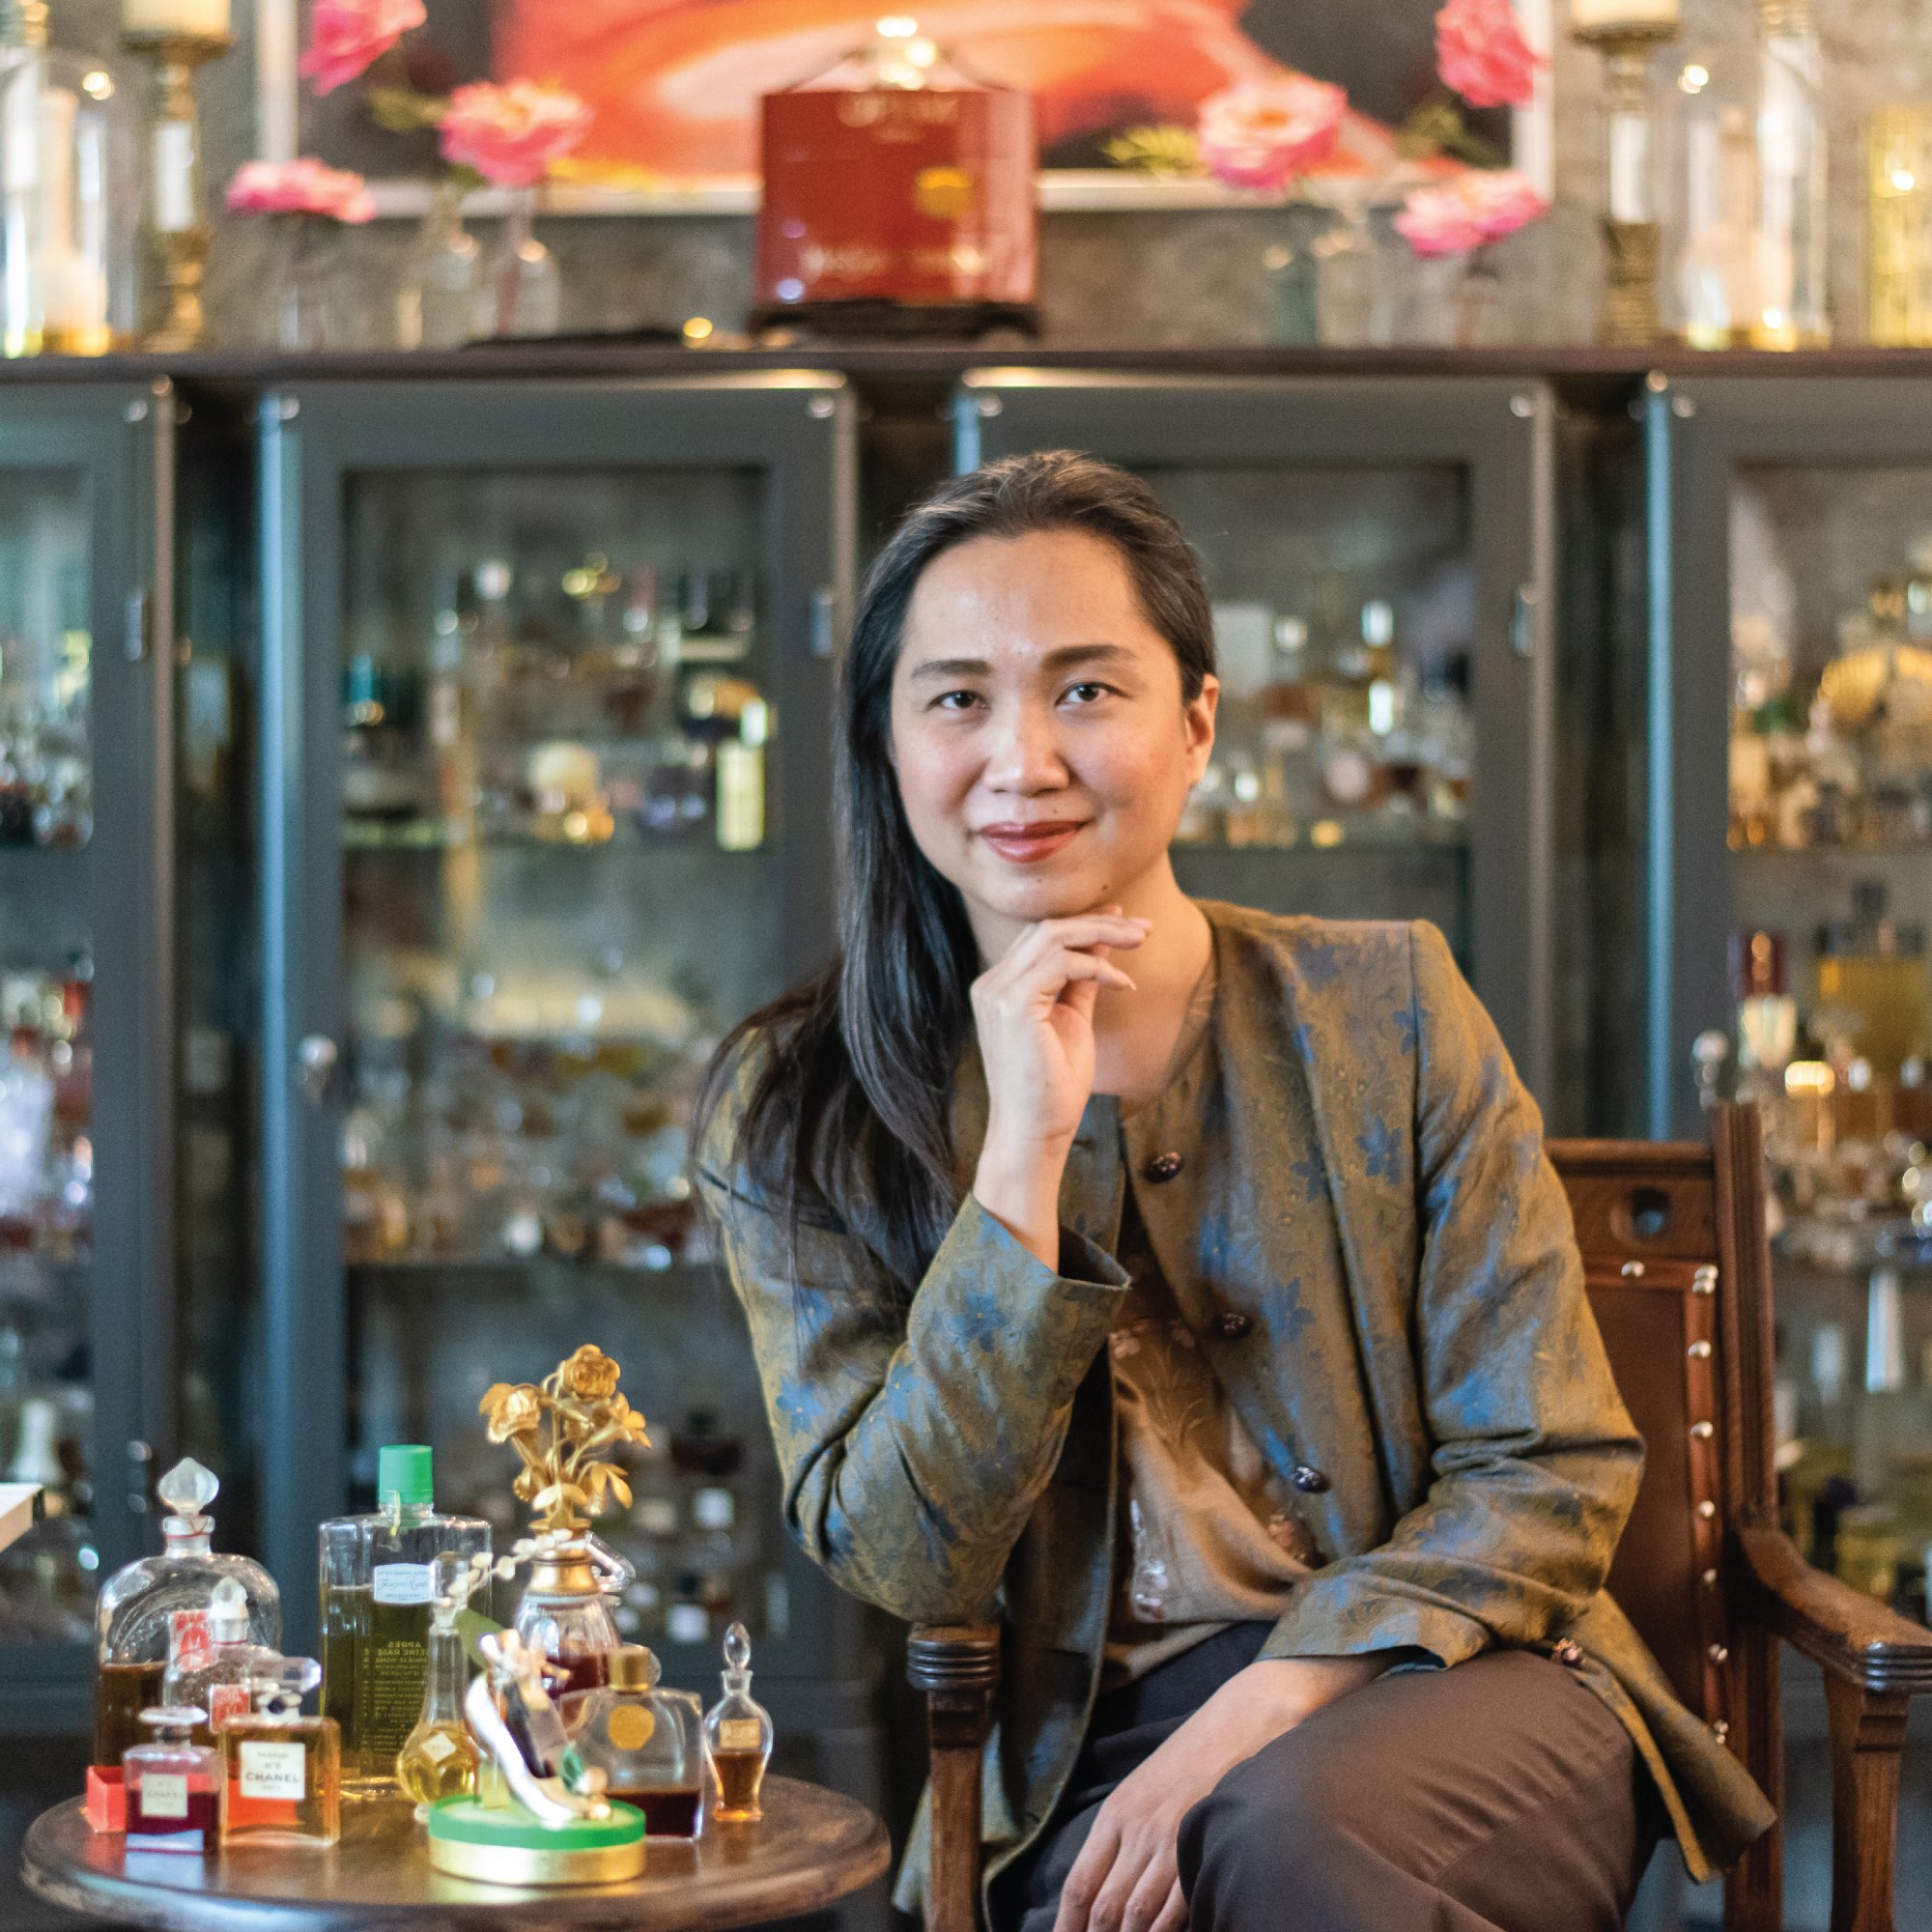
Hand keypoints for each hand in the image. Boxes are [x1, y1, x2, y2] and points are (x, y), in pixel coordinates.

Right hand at [970, 910, 1147, 1265]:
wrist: (1034, 1134)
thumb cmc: (1052, 1089)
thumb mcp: (1072, 1020)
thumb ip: (1082, 980)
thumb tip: (1104, 943)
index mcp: (1000, 989)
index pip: (1040, 938)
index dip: (1084, 924)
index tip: (1126, 922)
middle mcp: (991, 985)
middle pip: (1046, 929)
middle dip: (1099, 922)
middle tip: (1144, 927)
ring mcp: (997, 993)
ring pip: (1052, 937)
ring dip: (1103, 934)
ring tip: (1141, 942)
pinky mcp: (1013, 1005)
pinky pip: (1061, 964)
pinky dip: (1098, 966)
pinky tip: (1123, 984)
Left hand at [1052, 1656, 1386, 1931]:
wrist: (1245, 1716)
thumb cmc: (1197, 1756)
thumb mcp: (1148, 1787)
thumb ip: (1127, 1834)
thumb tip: (1111, 1886)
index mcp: (1116, 1814)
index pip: (1079, 1884)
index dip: (1068, 1925)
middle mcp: (1135, 1828)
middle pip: (1104, 1908)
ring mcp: (1169, 1838)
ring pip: (1136, 1914)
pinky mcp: (1203, 1843)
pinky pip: (1178, 1906)